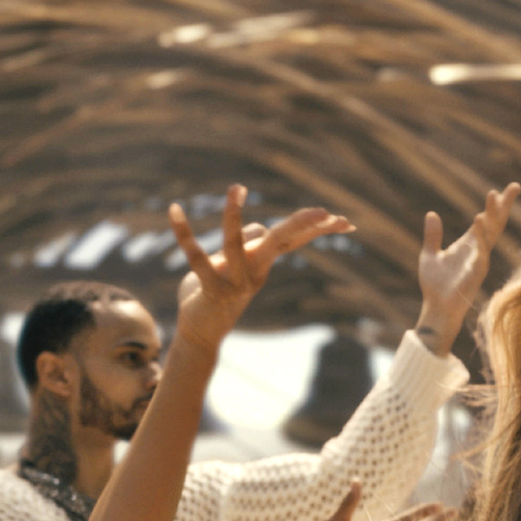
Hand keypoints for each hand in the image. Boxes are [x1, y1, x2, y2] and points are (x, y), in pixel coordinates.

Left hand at [169, 187, 354, 349]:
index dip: (318, 230)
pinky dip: (183, 234)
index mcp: (262, 263)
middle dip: (302, 226)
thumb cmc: (216, 294)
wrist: (201, 334)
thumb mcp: (233, 265)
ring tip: (236, 187)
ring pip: (235, 244)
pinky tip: (174, 210)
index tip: (346, 222)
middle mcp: (254, 272)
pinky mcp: (210, 290)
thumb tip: (257, 226)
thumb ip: (247, 245)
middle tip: (326, 212)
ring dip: (233, 215)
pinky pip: (196, 259)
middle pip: (281, 242)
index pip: (294, 241)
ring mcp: (233, 282)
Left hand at [414, 183, 520, 354]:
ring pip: (490, 234)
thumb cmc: (435, 286)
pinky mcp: (475, 271)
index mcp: (468, 243)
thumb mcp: (430, 255)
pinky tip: (479, 220)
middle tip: (514, 186)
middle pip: (495, 223)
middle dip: (504, 205)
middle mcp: (478, 249)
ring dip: (492, 215)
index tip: (505, 189)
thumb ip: (433, 236)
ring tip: (493, 196)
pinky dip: (480, 235)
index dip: (496, 205)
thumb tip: (431, 214)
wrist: (437, 309)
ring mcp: (479, 260)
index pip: (487, 220)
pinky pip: (480, 250)